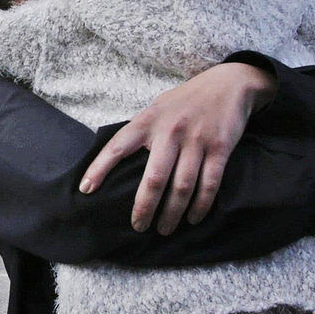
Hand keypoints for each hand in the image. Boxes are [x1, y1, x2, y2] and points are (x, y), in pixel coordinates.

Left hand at [79, 62, 275, 234]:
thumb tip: (118, 162)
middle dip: (144, 207)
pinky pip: (209, 183)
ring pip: (182, 186)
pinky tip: (193, 218)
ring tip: (165, 229)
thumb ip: (141, 131)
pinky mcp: (219, 147)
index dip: (99, 168)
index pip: (118, 146)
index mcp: (148, 120)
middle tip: (138, 227)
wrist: (228, 83)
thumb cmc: (186, 101)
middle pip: (154, 178)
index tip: (86, 189)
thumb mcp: (157, 108)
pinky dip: (200, 205)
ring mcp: (196, 139)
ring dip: (172, 213)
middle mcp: (170, 130)